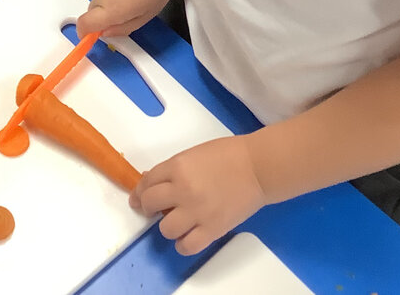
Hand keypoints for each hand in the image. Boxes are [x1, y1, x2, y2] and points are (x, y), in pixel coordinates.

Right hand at [77, 0, 180, 37]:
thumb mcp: (146, 15)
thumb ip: (123, 28)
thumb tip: (108, 33)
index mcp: (110, 10)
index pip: (84, 25)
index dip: (86, 33)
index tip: (94, 36)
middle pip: (92, 14)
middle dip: (103, 19)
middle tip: (126, 16)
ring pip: (98, 0)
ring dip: (109, 3)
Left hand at [131, 136, 268, 255]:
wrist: (259, 167)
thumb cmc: (230, 155)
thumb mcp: (194, 154)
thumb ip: (173, 169)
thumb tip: (152, 181)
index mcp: (178, 166)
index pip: (146, 182)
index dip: (140, 192)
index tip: (140, 198)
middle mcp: (183, 189)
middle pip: (149, 204)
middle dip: (148, 207)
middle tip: (156, 210)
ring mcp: (197, 211)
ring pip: (165, 229)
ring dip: (168, 226)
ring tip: (178, 222)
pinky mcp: (212, 229)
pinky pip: (187, 246)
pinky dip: (184, 244)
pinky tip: (188, 237)